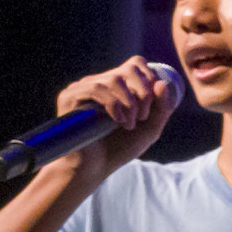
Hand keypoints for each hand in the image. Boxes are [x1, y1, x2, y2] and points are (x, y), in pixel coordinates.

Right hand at [43, 58, 181, 184]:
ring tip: (129, 125)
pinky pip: (95, 88)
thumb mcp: (150, 129)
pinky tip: (118, 122)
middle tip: (142, 118)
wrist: (94, 168)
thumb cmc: (121, 148)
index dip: (150, 80)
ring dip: (129, 103)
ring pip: (114, 79)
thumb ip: (161, 108)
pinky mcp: (69, 97)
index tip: (151, 106)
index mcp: (117, 86)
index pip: (137, 64)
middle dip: (143, 93)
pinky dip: (113, 104)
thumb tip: (162, 82)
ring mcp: (83, 88)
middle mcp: (99, 82)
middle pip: (129, 69)